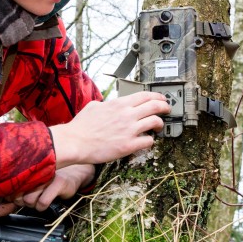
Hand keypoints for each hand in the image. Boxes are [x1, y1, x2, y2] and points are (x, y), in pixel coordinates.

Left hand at [0, 164, 94, 215]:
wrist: (71, 177)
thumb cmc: (47, 184)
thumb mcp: (27, 194)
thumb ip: (11, 203)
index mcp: (25, 171)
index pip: (9, 189)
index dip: (11, 197)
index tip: (17, 197)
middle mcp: (34, 172)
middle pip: (18, 196)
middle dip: (23, 202)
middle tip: (31, 198)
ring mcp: (46, 177)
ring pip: (29, 199)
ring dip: (33, 205)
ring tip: (39, 199)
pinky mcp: (58, 183)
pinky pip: (43, 202)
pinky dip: (42, 206)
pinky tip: (46, 202)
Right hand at [50, 91, 169, 166]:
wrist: (75, 142)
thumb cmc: (81, 126)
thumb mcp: (94, 106)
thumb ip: (106, 104)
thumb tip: (110, 104)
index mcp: (119, 104)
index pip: (145, 95)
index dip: (157, 97)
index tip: (161, 99)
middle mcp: (127, 115)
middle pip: (155, 106)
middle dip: (165, 107)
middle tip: (167, 110)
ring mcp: (130, 130)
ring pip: (155, 122)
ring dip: (160, 124)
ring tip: (158, 127)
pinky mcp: (129, 145)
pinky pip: (148, 141)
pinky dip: (150, 141)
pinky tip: (147, 141)